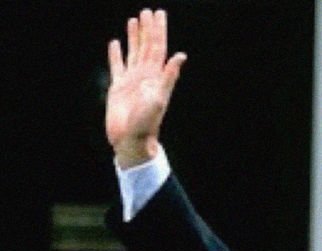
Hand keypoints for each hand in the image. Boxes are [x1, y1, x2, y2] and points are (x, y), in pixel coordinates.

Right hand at [106, 8, 186, 167]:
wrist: (131, 140)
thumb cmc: (146, 124)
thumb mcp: (160, 98)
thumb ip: (169, 76)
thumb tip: (181, 56)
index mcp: (155, 77)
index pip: (158, 47)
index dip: (158, 30)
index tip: (159, 13)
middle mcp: (145, 76)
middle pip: (147, 46)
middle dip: (148, 29)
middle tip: (148, 11)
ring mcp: (131, 81)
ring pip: (133, 53)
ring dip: (134, 37)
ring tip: (134, 20)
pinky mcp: (118, 88)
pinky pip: (117, 66)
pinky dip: (116, 54)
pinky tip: (115, 44)